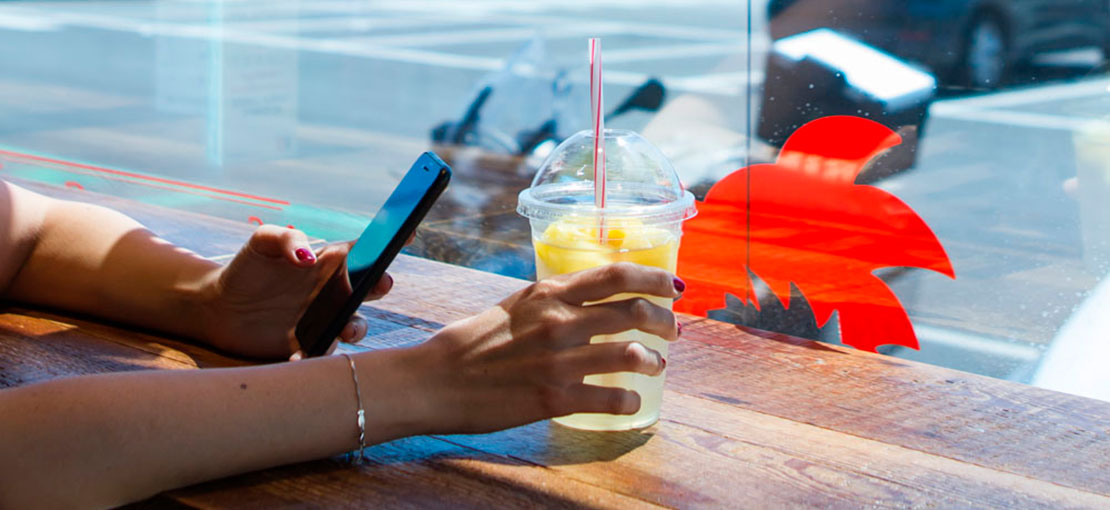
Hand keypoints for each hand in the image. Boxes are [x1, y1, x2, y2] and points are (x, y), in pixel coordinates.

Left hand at [200, 225, 393, 358]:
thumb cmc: (245, 270)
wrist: (219, 310)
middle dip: (381, 284)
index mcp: (329, 262)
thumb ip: (286, 239)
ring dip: (355, 328)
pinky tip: (297, 357)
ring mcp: (327, 318)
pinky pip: (325, 353)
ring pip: (356, 325)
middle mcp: (335, 290)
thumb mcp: (261, 244)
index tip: (407, 233)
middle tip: (379, 284)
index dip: (389, 240)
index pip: (365, 248)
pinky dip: (315, 356)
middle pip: (371, 287)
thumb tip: (308, 257)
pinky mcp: (312, 345)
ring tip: (344, 332)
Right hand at [409, 262, 682, 433]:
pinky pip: (611, 398)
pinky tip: (631, 401)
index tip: (673, 287)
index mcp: (549, 293)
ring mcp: (559, 361)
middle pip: (633, 313)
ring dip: (653, 361)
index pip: (616, 276)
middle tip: (672, 331)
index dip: (654, 279)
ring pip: (631, 354)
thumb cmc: (472, 342)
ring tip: (656, 366)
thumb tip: (585, 297)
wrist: (436, 380)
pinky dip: (630, 400)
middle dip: (664, 322)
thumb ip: (552, 299)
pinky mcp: (555, 398)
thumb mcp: (514, 305)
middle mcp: (560, 321)